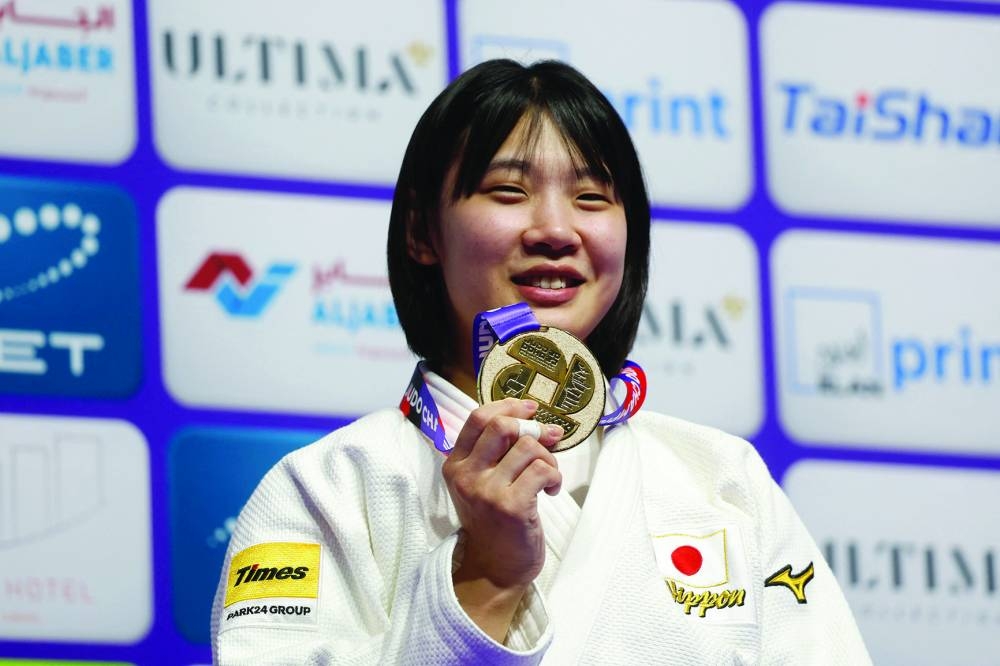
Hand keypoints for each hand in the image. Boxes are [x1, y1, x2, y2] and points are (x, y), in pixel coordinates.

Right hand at [442, 398, 562, 639]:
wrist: (494, 569)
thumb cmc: (495, 522)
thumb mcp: (483, 483)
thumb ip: (499, 453)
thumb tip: (541, 422)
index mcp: (455, 465)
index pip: (478, 418)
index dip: (508, 406)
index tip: (530, 409)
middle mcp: (466, 475)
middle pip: (502, 426)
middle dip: (533, 429)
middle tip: (548, 441)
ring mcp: (487, 491)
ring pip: (528, 447)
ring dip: (549, 458)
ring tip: (549, 477)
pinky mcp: (511, 506)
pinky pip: (542, 470)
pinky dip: (555, 476)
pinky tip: (551, 491)